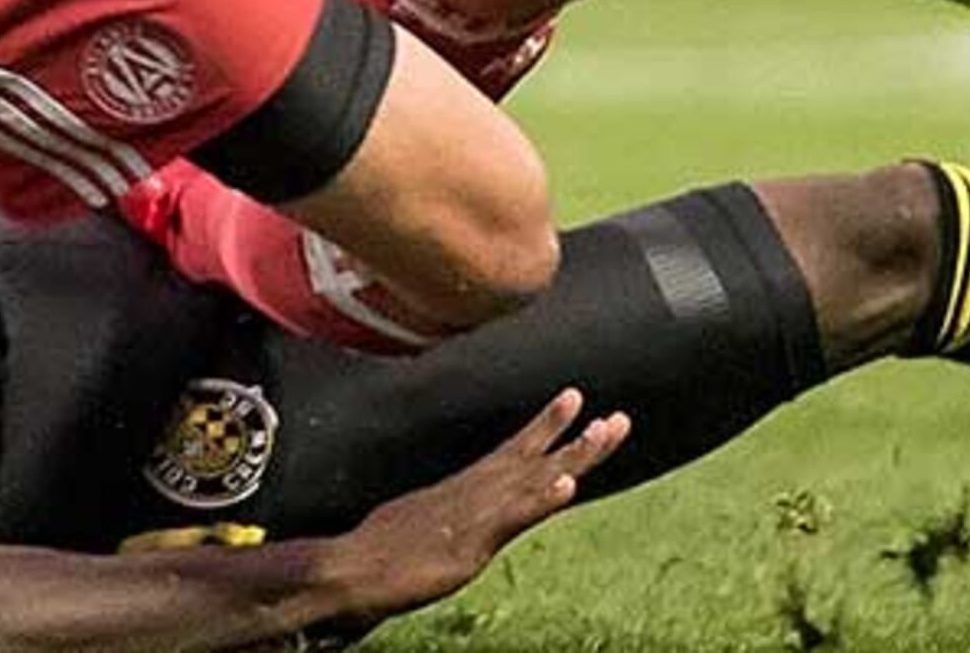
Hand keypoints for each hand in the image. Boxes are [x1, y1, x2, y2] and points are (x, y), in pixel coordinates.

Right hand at [330, 390, 629, 619]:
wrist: (350, 569)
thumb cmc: (379, 552)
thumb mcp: (422, 524)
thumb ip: (447, 513)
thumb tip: (454, 511)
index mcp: (465, 488)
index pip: (514, 452)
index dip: (546, 428)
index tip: (576, 399)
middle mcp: (476, 492)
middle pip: (535, 459)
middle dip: (578, 436)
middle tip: (620, 417)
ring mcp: (475, 513)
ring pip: (533, 478)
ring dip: (572, 454)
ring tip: (606, 430)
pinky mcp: (470, 541)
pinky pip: (512, 518)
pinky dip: (540, 499)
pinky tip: (568, 487)